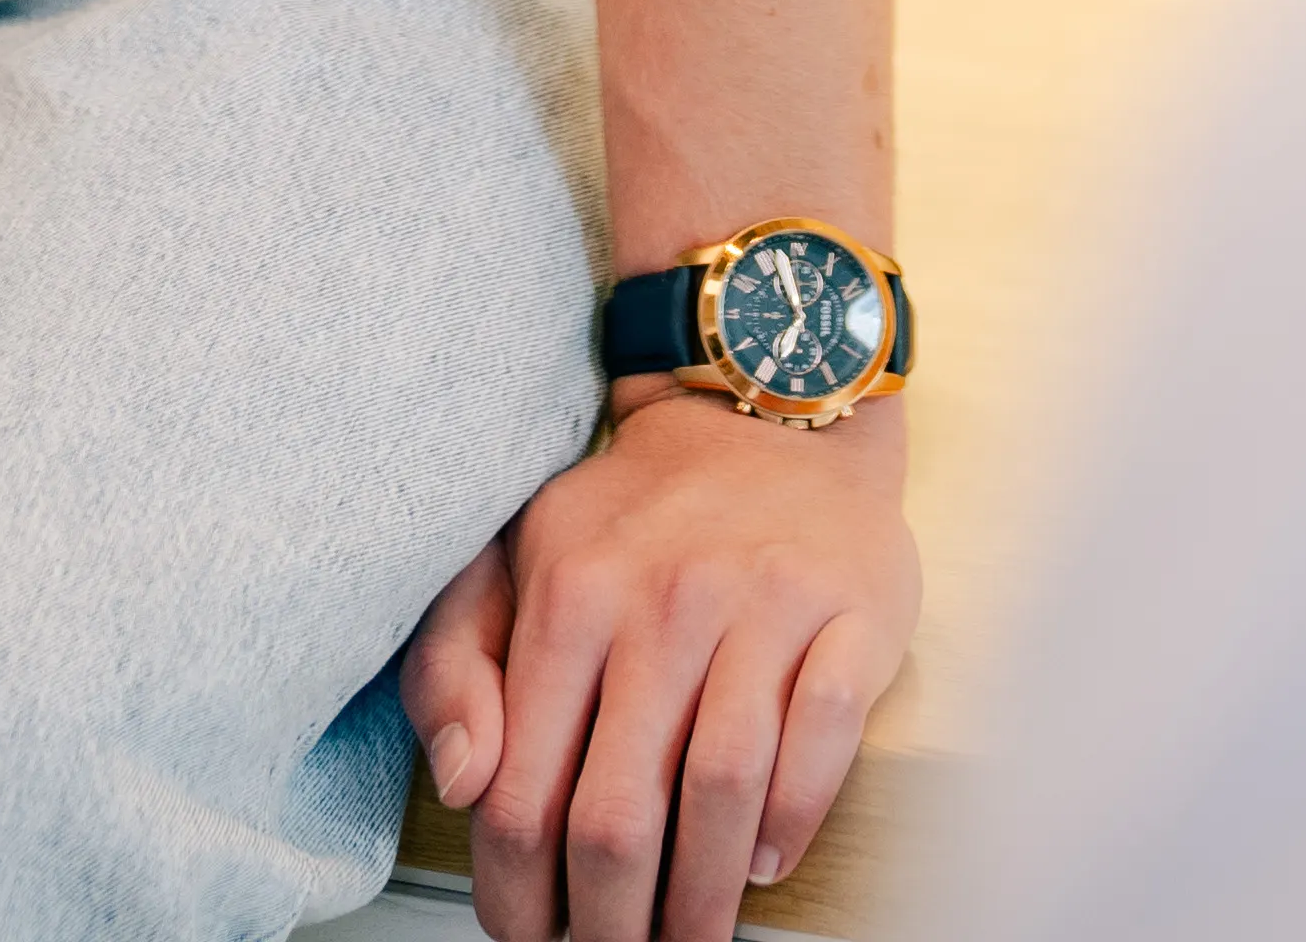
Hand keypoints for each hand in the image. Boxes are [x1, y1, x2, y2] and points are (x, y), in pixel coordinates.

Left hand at [404, 382, 918, 941]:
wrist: (765, 416)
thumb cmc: (632, 517)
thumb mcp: (511, 563)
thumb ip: (454, 667)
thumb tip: (459, 783)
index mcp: (569, 596)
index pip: (522, 792)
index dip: (517, 895)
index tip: (527, 934)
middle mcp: (665, 601)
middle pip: (620, 817)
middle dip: (611, 923)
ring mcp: (764, 605)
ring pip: (722, 793)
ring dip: (702, 898)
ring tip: (691, 939)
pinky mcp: (851, 611)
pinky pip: (822, 739)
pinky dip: (794, 819)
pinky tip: (766, 860)